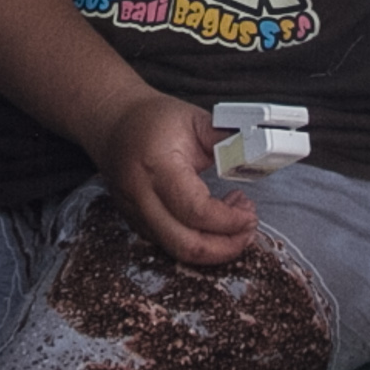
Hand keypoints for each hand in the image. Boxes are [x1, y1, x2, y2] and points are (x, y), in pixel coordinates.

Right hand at [93, 89, 259, 266]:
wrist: (112, 122)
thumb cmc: (152, 118)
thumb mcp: (195, 119)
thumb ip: (227, 140)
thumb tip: (258, 154)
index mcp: (157, 167)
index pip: (196, 211)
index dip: (229, 220)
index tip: (249, 212)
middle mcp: (141, 196)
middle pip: (185, 245)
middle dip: (225, 247)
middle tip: (248, 227)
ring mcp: (135, 214)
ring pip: (177, 252)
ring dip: (213, 247)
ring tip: (233, 222)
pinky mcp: (137, 223)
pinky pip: (169, 245)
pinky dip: (197, 242)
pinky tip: (212, 221)